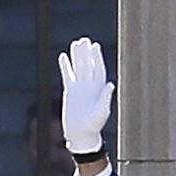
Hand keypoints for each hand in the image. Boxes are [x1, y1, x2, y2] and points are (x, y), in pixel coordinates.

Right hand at [58, 37, 114, 153]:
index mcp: (99, 89)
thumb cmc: (93, 125)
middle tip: (84, 40)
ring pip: (78, 68)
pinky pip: (68, 76)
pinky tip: (63, 56)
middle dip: (87, 53)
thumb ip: (106, 98)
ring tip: (75, 43)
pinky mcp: (70, 92)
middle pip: (88, 65)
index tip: (94, 46)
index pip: (98, 69)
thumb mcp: (101, 112)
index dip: (97, 58)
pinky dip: (66, 66)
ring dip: (77, 56)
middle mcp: (90, 86)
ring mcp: (80, 88)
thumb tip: (111, 84)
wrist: (81, 135)